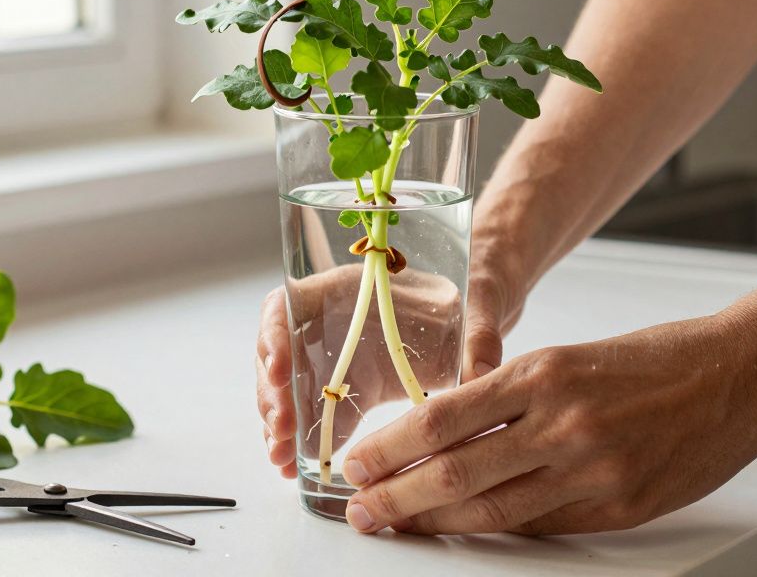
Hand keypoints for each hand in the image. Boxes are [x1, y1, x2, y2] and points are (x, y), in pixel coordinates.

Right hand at [256, 262, 520, 477]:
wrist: (472, 314)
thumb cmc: (467, 295)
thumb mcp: (477, 303)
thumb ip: (479, 333)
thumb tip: (484, 372)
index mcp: (344, 292)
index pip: (287, 307)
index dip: (273, 335)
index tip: (276, 369)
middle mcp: (325, 324)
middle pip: (277, 355)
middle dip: (272, 394)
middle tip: (280, 429)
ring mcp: (329, 358)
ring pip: (286, 388)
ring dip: (278, 422)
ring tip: (282, 456)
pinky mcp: (340, 390)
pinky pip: (310, 412)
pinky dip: (299, 438)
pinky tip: (293, 464)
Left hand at [337, 315, 756, 533]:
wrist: (741, 373)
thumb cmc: (657, 357)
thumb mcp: (569, 358)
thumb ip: (510, 397)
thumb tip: (446, 433)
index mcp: (543, 372)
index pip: (442, 417)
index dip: (390, 447)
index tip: (356, 461)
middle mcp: (563, 423)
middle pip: (456, 472)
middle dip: (397, 496)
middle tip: (359, 508)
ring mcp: (594, 470)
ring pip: (494, 509)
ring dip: (436, 522)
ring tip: (398, 526)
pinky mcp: (620, 505)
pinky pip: (543, 526)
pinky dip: (499, 529)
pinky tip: (466, 529)